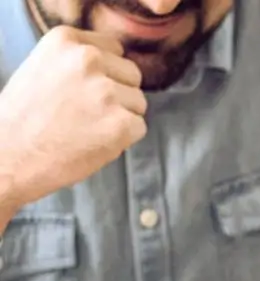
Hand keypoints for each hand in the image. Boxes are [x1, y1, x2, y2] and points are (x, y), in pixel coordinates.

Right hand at [0, 26, 146, 212]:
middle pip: (132, 75)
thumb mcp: (45, 68)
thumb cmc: (27, 118)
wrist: (12, 155)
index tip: (88, 91)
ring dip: (122, 117)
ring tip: (88, 128)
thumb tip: (117, 69)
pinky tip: (96, 141)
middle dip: (119, 95)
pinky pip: (139, 128)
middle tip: (88, 114)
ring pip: (138, 102)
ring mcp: (106, 91)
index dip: (107, 74)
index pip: (115, 49)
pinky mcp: (120, 123)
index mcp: (66, 39)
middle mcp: (88, 58)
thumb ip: (79, 62)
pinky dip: (124, 139)